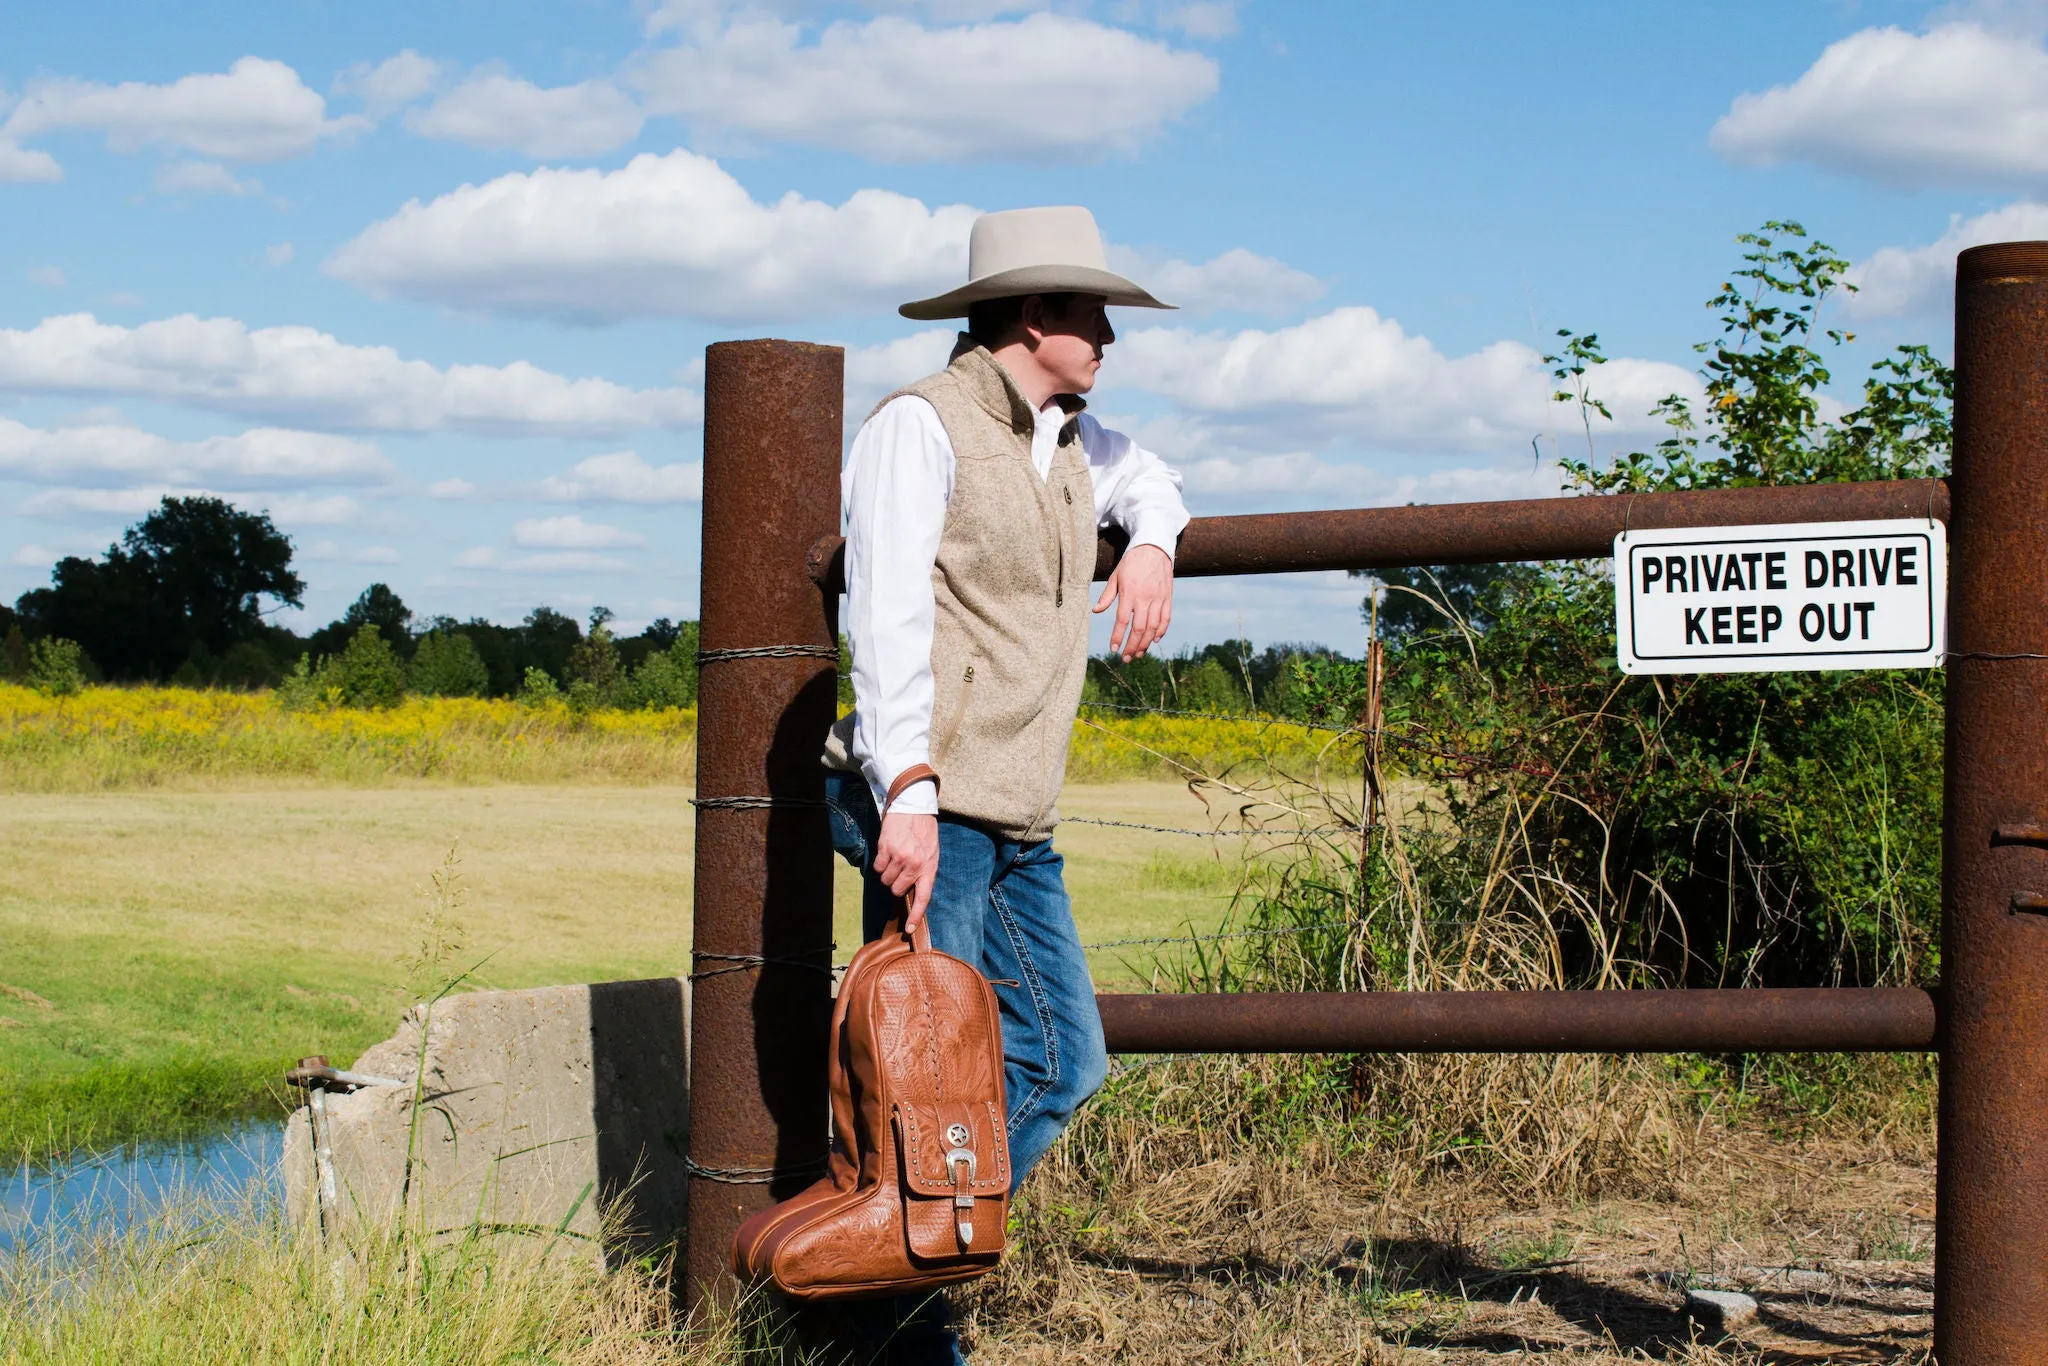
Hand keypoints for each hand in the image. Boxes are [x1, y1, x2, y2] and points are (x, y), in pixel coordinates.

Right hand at [874, 811, 938, 929]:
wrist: (914, 806)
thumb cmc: (924, 831)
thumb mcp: (932, 852)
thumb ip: (924, 871)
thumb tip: (913, 891)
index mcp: (929, 867)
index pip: (923, 897)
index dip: (916, 915)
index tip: (909, 929)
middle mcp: (914, 864)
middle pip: (897, 890)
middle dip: (896, 884)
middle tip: (901, 870)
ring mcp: (899, 857)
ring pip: (885, 880)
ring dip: (888, 872)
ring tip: (896, 857)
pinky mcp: (885, 849)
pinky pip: (877, 867)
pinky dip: (880, 863)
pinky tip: (888, 851)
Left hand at [1092, 543, 1173, 660]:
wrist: (1154, 548)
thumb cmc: (1131, 562)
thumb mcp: (1116, 576)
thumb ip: (1107, 596)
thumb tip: (1095, 611)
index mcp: (1129, 593)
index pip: (1122, 620)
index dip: (1118, 637)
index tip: (1113, 649)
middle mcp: (1145, 598)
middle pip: (1139, 629)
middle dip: (1132, 646)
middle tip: (1126, 658)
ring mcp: (1158, 598)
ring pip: (1153, 627)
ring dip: (1146, 643)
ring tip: (1138, 654)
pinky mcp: (1168, 598)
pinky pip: (1166, 619)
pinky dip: (1161, 631)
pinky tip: (1154, 640)